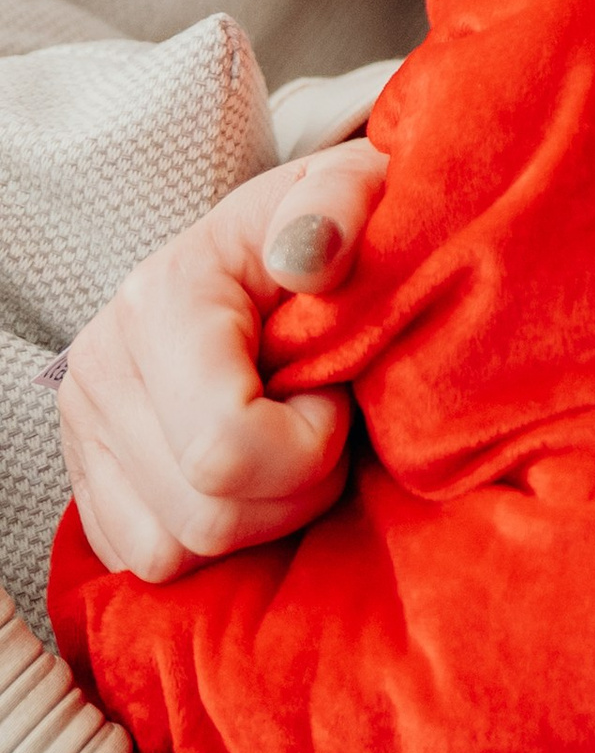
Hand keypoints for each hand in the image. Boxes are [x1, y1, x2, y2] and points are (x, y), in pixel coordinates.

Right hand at [56, 140, 389, 579]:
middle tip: (322, 421)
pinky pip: (147, 563)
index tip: (333, 390)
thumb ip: (341, 205)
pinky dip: (213, 542)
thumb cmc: (333, 229)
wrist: (279, 247)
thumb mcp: (354, 189)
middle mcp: (99, 369)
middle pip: (205, 516)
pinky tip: (250, 476)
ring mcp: (82, 431)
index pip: (225, 445)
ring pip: (174, 554)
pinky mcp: (87, 481)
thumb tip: (309, 257)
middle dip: (295, 488)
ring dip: (258, 519)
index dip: (310, 443)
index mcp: (160, 299)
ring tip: (286, 444)